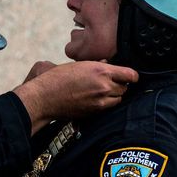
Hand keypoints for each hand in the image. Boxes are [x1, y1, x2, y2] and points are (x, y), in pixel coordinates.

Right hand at [13, 61, 137, 134]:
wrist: (44, 98)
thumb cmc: (57, 78)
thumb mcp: (78, 65)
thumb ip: (96, 65)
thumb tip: (106, 64)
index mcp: (101, 71)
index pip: (130, 75)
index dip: (132, 75)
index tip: (130, 76)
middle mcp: (104, 86)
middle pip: (125, 87)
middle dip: (120, 84)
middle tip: (112, 81)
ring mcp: (100, 101)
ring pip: (118, 98)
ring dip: (115, 94)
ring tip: (103, 90)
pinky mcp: (95, 112)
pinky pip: (109, 107)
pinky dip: (106, 103)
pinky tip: (96, 98)